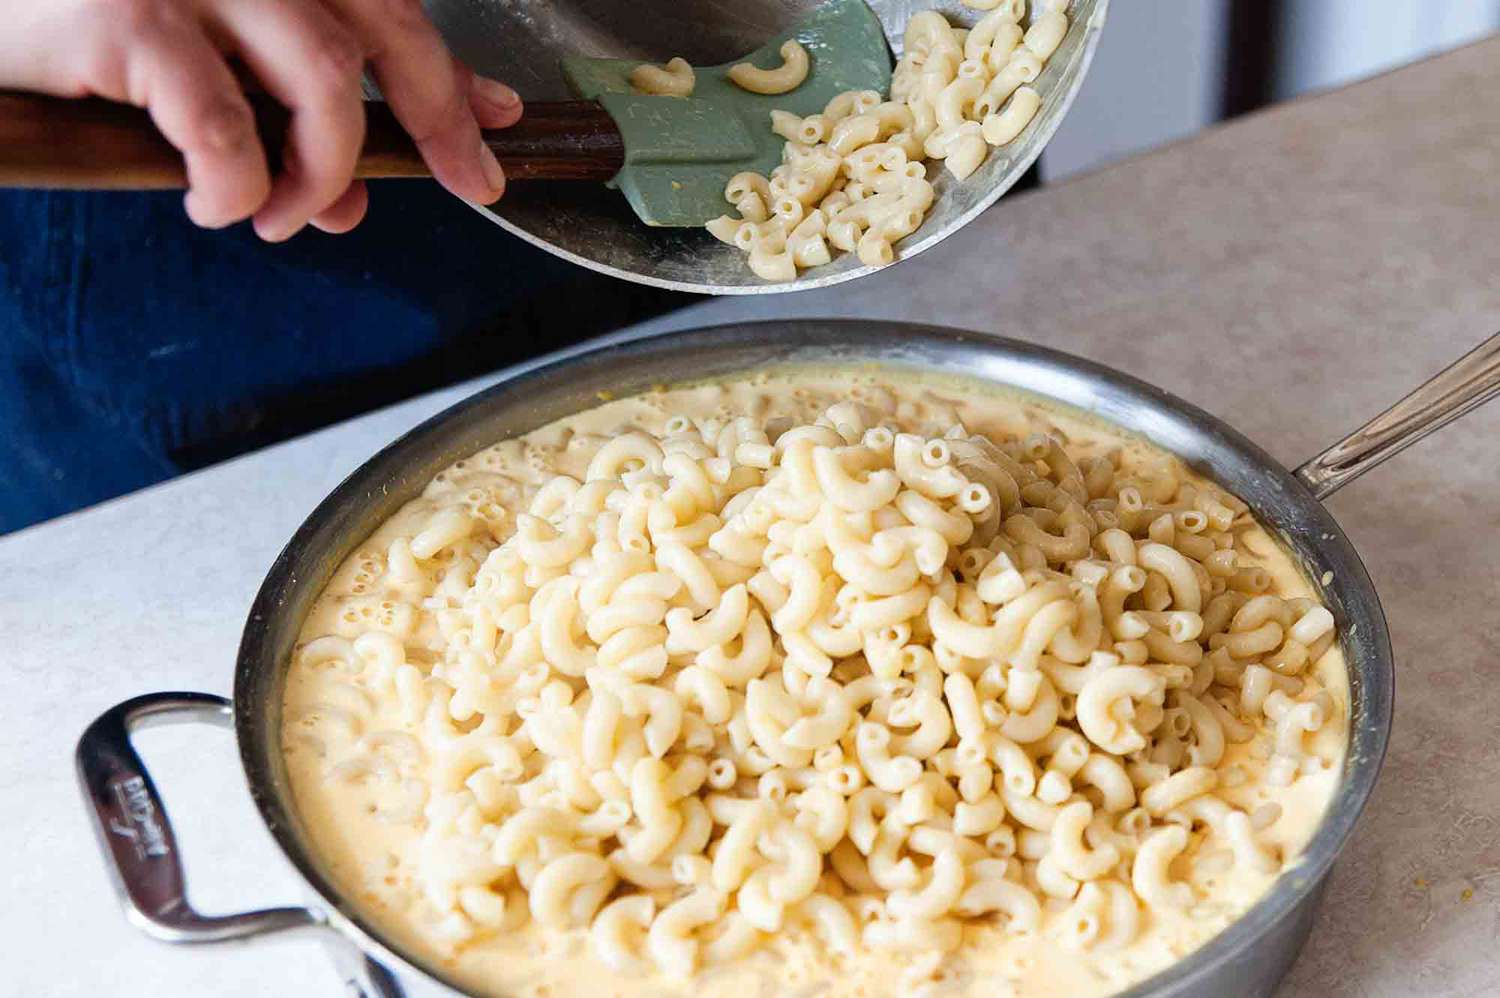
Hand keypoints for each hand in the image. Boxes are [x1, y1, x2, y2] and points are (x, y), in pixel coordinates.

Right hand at [0, 0, 522, 238]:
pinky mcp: (124, 18)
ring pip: (325, 80)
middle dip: (432, 122)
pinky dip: (236, 187)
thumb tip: (360, 192)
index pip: (389, 9)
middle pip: (377, 34)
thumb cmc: (94, 24)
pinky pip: (223, 128)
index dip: (449, 83)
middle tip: (451, 183)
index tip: (489, 141)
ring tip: (281, 215)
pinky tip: (213, 202)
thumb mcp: (214, 52)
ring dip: (321, 173)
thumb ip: (293, 101)